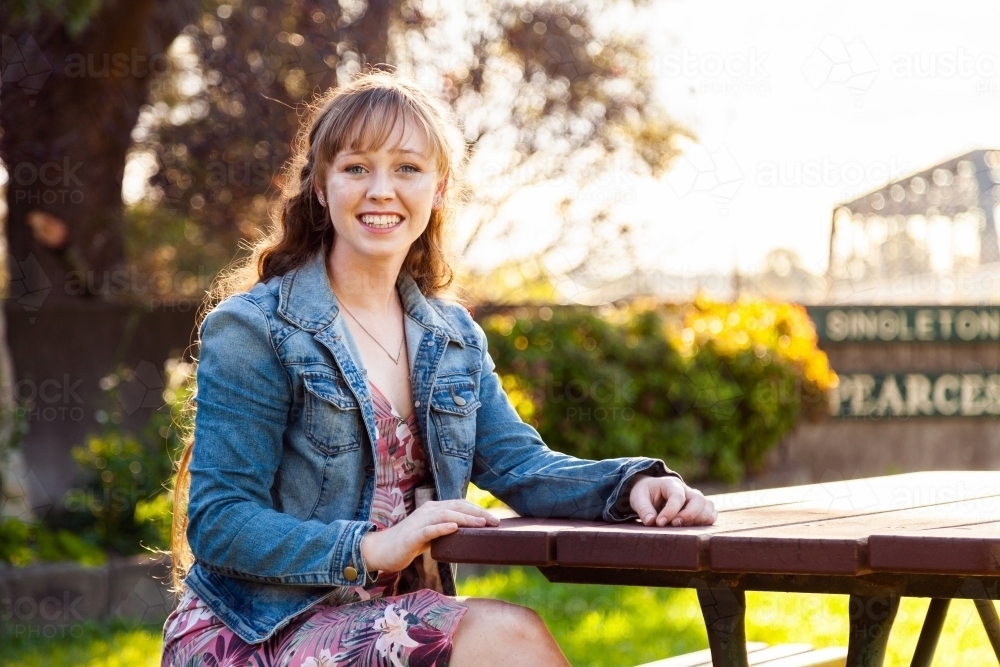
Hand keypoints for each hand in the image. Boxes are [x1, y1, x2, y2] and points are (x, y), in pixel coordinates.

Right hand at [360, 499, 499, 572]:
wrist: (381, 550)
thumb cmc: (408, 543)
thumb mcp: (431, 534)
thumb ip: (446, 530)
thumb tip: (468, 534)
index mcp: (433, 509)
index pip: (460, 505)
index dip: (478, 510)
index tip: (494, 519)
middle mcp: (427, 511)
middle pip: (456, 507)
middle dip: (477, 513)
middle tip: (495, 522)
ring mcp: (419, 522)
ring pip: (445, 515)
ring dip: (465, 519)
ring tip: (481, 524)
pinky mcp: (411, 536)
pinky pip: (428, 530)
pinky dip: (442, 527)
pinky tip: (454, 528)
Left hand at [629, 474, 716, 526]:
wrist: (650, 490)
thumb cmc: (645, 493)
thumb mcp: (638, 497)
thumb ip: (643, 509)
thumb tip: (651, 522)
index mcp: (671, 484)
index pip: (677, 496)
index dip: (670, 511)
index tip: (659, 523)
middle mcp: (686, 490)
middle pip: (698, 500)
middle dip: (688, 515)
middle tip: (674, 525)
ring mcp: (694, 499)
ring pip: (708, 506)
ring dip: (699, 519)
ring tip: (683, 527)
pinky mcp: (699, 508)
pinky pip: (711, 513)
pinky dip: (706, 522)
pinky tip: (692, 528)